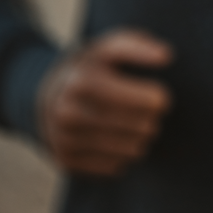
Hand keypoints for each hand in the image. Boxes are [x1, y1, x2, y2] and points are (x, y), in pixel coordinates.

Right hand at [38, 28, 172, 176]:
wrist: (46, 93)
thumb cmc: (91, 66)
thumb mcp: (110, 46)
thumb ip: (139, 46)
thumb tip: (166, 56)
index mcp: (83, 82)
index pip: (145, 102)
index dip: (159, 99)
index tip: (159, 94)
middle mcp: (69, 114)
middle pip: (142, 128)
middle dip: (151, 117)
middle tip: (146, 109)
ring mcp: (65, 141)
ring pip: (133, 150)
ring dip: (141, 136)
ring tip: (132, 121)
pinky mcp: (66, 162)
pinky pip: (117, 166)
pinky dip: (123, 153)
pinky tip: (115, 137)